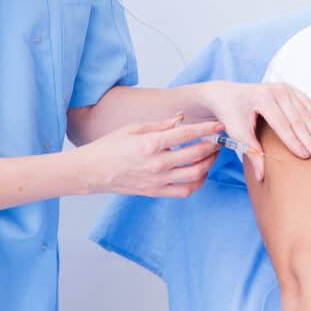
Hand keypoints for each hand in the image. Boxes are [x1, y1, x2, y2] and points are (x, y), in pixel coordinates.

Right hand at [73, 113, 223, 197]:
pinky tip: (199, 173)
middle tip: (218, 140)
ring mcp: (158, 180)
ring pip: (195, 174)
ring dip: (209, 164)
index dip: (207, 128)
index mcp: (151, 143)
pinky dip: (197, 182)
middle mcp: (157, 163)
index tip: (219, 125)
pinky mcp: (155, 192)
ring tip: (211, 155)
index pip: (188, 134)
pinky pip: (185, 191)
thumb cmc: (110, 147)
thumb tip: (181, 118)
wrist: (91, 171)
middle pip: (196, 155)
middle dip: (212, 146)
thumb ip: (161, 124)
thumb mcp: (134, 128)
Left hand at [203, 81, 310, 181]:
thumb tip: (261, 177)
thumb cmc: (232, 115)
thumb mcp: (238, 134)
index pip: (282, 124)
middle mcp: (275, 90)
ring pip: (304, 112)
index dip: (294, 141)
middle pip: (297, 119)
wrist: (227, 94)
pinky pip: (306, 102)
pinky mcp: (288, 88)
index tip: (305, 157)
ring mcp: (283, 87)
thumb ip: (252, 153)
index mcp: (261, 99)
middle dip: (310, 140)